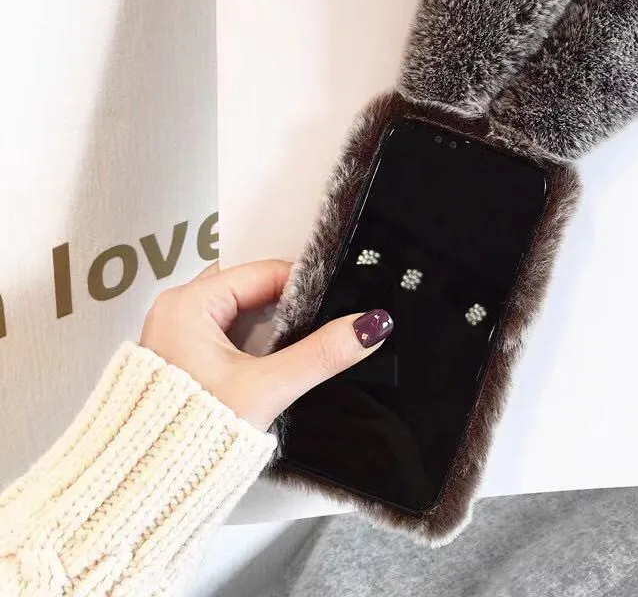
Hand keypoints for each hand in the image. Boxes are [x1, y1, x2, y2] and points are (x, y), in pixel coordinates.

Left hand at [140, 260, 392, 430]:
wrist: (148, 487)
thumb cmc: (190, 434)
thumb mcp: (267, 388)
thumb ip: (320, 354)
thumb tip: (367, 327)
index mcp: (188, 303)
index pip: (261, 272)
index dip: (304, 284)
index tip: (335, 301)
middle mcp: (177, 309)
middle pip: (250, 286)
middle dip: (287, 304)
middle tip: (319, 321)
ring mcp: (177, 331)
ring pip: (240, 309)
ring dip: (270, 324)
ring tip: (298, 342)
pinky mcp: (183, 353)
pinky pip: (227, 329)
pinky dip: (253, 340)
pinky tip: (271, 358)